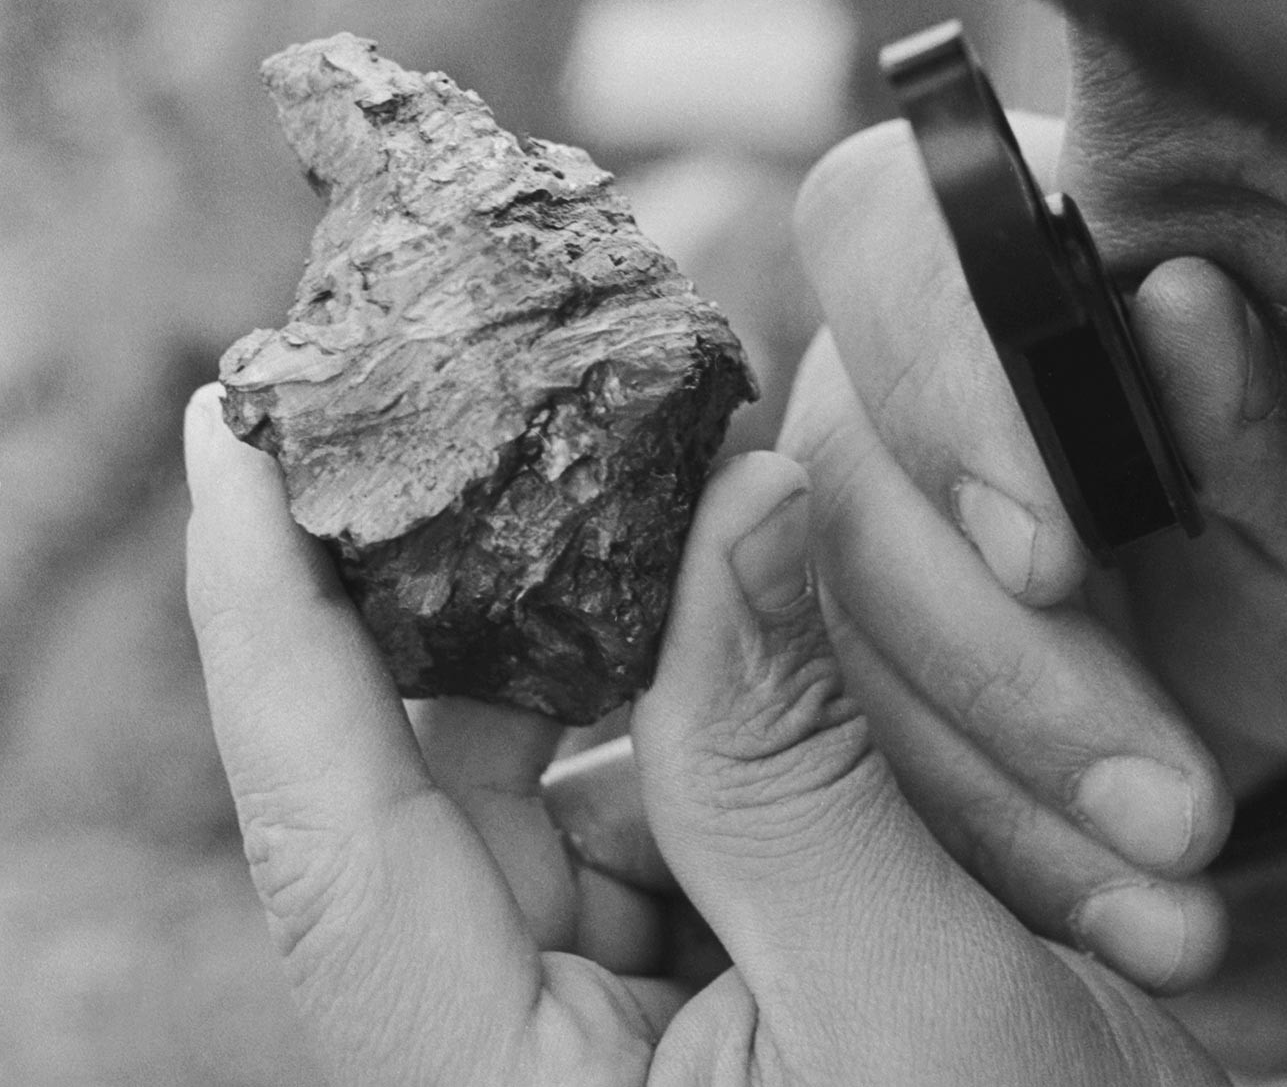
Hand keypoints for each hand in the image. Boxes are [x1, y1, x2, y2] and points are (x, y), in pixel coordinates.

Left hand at [185, 385, 1229, 1085]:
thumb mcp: (909, 998)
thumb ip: (791, 756)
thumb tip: (737, 493)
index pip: (323, 828)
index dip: (259, 619)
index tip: (234, 436)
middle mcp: (494, 1052)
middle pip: (418, 773)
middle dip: (461, 587)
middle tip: (497, 408)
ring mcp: (562, 1025)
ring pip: (526, 776)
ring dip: (596, 643)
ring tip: (662, 502)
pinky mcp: (639, 996)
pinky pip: (616, 808)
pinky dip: (666, 711)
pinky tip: (729, 624)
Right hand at [780, 58, 1286, 999]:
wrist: (1232, 654)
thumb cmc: (1261, 534)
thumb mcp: (1283, 496)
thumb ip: (1238, 412)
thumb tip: (1176, 304)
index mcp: (973, 263)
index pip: (874, 230)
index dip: (935, 379)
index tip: (1050, 551)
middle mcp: (872, 379)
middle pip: (837, 480)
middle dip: (997, 663)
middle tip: (1168, 798)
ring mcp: (830, 518)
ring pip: (819, 641)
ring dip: (998, 789)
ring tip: (1170, 891)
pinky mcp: (814, 657)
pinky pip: (826, 758)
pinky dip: (984, 855)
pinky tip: (1115, 915)